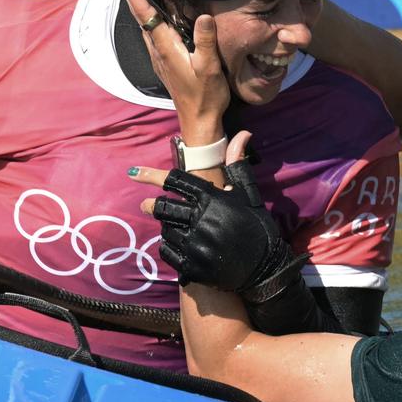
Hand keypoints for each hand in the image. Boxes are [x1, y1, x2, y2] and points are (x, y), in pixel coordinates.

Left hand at [112, 0, 227, 144]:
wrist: (199, 121)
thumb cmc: (205, 96)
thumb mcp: (209, 68)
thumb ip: (205, 41)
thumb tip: (203, 15)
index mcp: (166, 47)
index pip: (145, 13)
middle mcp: (158, 50)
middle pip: (140, 15)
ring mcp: (159, 56)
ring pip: (145, 24)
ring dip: (139, 4)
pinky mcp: (165, 61)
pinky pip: (153, 33)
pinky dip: (150, 17)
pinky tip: (157, 13)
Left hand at [130, 133, 295, 293]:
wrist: (266, 268)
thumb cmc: (257, 227)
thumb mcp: (249, 193)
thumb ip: (238, 164)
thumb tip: (243, 133)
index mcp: (212, 199)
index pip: (175, 181)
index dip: (152, 175)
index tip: (135, 173)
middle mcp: (200, 220)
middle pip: (162, 207)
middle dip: (151, 205)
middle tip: (146, 204)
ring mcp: (195, 244)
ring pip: (165, 230)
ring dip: (166, 227)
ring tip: (173, 227)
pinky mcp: (192, 266)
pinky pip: (167, 252)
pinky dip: (169, 247)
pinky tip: (178, 245)